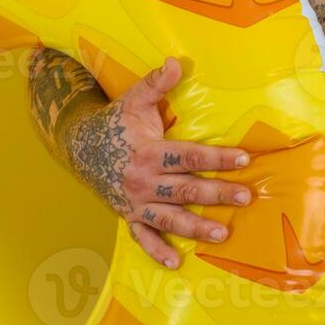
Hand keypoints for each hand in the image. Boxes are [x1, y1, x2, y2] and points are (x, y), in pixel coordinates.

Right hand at [65, 57, 251, 268]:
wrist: (79, 146)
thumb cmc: (114, 122)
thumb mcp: (134, 99)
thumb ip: (156, 83)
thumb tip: (176, 62)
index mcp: (149, 152)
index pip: (190, 155)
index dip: (218, 157)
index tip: (244, 159)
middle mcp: (144, 181)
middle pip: (187, 189)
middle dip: (218, 194)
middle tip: (246, 197)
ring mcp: (136, 202)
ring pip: (171, 218)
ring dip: (197, 227)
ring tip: (222, 234)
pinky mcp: (128, 215)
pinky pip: (143, 238)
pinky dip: (158, 251)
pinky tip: (176, 263)